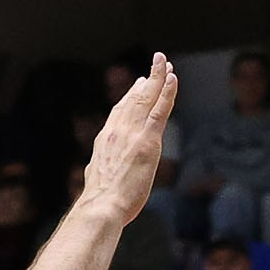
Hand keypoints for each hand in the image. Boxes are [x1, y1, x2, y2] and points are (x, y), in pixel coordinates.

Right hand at [80, 54, 179, 228]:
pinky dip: (166, 92)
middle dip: (146, 80)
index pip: (120, 112)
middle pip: (134, 99)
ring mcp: (133, 134)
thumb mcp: (97, 181)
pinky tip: (172, 78)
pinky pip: (159, 110)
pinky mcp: (148, 141)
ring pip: (147, 98)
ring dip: (158, 77)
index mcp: (105, 141)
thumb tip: (97, 177)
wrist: (102, 207)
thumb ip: (101, 171)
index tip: (138, 84)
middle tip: (157, 63)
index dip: (130, 96)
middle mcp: (117, 132)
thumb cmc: (100, 203)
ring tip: (164, 61)